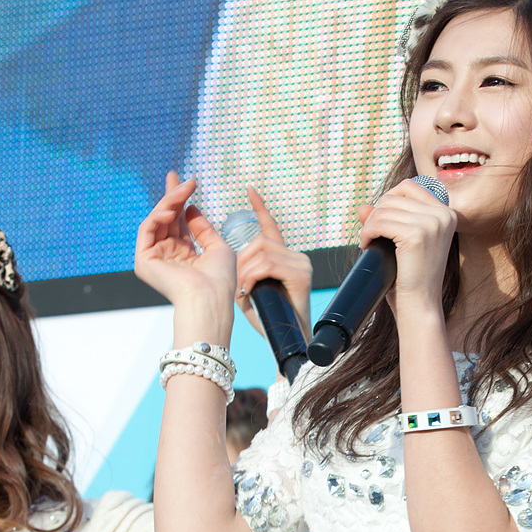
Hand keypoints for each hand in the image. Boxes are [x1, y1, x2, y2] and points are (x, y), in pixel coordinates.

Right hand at [135, 173, 235, 341]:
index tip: (189, 183)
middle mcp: (168, 256)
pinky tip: (170, 209)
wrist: (210, 298)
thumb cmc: (220, 280)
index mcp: (184, 255)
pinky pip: (146, 230)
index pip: (178, 223)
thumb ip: (204, 228)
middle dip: (171, 195)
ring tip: (184, 188)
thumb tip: (191, 208)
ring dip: (169, 201)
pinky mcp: (144, 261)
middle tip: (176, 174)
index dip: (181, 201)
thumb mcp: (218, 247)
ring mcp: (154, 258)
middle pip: (165, 218)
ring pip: (157, 220)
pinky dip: (157, 216)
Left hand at [235, 187, 312, 341]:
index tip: (250, 190)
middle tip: (239, 285)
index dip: (260, 208)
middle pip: (259, 241)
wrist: (287, 341)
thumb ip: (243, 269)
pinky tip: (250, 291)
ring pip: (261, 253)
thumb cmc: (268, 319)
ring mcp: (301, 265)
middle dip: (241, 261)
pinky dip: (253, 277)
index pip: (270, 227)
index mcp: (285, 258)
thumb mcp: (250, 288)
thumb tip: (230, 254)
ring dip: (246, 272)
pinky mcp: (301, 275)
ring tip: (245, 291)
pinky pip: (267, 265)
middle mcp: (296, 257)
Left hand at [356, 179, 455, 319]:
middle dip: (376, 214)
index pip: (409, 187)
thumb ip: (386, 221)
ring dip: (370, 225)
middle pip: (394, 196)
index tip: (381, 222)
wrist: (420, 307)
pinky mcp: (417, 234)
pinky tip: (367, 246)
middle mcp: (443, 215)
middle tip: (371, 237)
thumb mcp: (401, 244)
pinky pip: (379, 223)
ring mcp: (432, 223)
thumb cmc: (411, 279)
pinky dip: (367, 233)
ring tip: (369, 243)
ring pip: (384, 208)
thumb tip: (363, 207)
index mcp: (446, 214)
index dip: (388, 200)